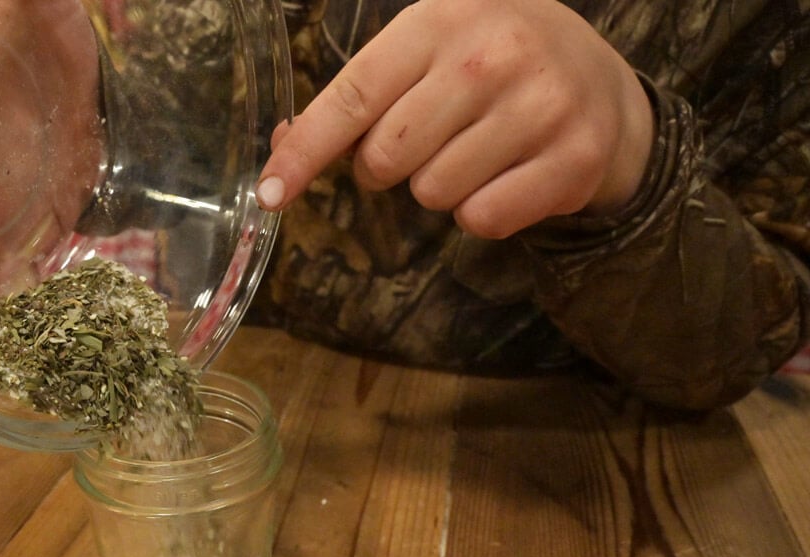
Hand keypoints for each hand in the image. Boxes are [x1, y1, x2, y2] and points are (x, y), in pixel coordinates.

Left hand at [255, 0, 653, 238]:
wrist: (601, 83)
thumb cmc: (490, 67)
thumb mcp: (427, 54)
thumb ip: (357, 98)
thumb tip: (282, 151)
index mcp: (441, 19)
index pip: (354, 97)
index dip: (306, 151)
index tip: (270, 193)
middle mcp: (491, 56)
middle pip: (386, 159)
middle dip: (387, 167)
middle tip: (425, 142)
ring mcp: (539, 106)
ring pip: (433, 195)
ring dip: (440, 188)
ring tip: (477, 151)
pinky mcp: (574, 159)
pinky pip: (483, 220)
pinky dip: (483, 212)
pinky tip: (507, 175)